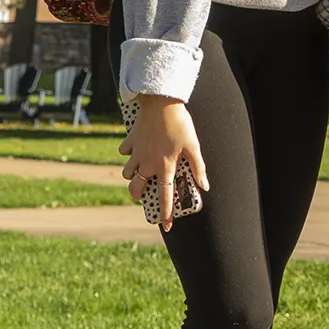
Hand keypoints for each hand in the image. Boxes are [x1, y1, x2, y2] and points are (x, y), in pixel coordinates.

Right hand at [118, 93, 207, 230]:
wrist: (161, 102)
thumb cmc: (180, 124)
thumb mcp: (193, 145)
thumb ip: (198, 167)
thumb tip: (204, 185)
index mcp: (164, 166)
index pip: (165, 196)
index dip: (167, 212)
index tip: (167, 226)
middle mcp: (147, 163)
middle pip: (136, 188)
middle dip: (137, 195)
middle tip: (142, 194)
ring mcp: (137, 152)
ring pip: (126, 172)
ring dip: (131, 174)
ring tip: (138, 171)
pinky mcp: (130, 140)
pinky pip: (124, 150)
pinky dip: (128, 151)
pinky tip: (135, 147)